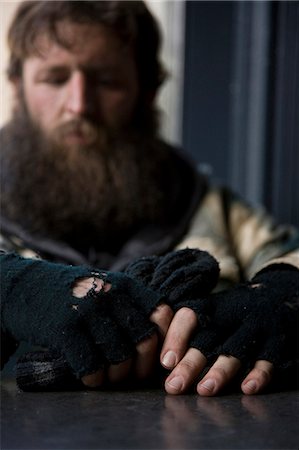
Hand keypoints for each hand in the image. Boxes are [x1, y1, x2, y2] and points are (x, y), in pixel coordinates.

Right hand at [1, 253, 163, 387]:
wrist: (27, 286)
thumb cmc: (73, 293)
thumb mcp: (105, 286)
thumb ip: (130, 304)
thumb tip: (162, 340)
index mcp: (124, 283)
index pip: (162, 313)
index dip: (167, 339)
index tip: (160, 358)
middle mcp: (110, 293)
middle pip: (144, 340)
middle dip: (142, 366)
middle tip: (133, 375)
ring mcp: (87, 310)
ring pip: (120, 357)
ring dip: (118, 376)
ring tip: (110, 377)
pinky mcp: (66, 329)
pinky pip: (91, 366)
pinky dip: (95, 379)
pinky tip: (91, 379)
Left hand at [161, 265, 298, 394]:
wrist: (280, 293)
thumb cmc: (236, 311)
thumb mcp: (214, 310)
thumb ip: (190, 329)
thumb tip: (160, 360)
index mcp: (212, 307)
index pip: (189, 316)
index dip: (176, 337)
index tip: (165, 362)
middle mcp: (231, 315)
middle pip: (208, 338)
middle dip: (190, 363)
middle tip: (173, 386)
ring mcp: (255, 326)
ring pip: (235, 349)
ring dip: (220, 371)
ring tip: (204, 390)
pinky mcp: (276, 340)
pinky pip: (268, 357)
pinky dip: (259, 373)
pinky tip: (247, 388)